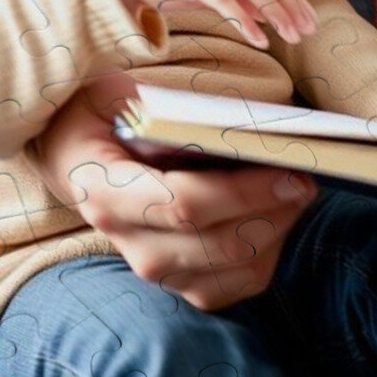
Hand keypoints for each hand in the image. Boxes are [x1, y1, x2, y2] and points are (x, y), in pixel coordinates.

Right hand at [29, 76, 319, 310]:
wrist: (69, 156)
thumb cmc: (96, 117)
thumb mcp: (112, 92)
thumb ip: (161, 104)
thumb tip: (239, 122)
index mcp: (106, 193)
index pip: (184, 206)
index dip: (246, 192)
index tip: (291, 169)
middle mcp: (128, 242)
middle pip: (219, 244)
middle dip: (275, 212)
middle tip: (307, 176)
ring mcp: (154, 269)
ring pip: (237, 271)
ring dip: (279, 232)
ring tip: (297, 192)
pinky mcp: (179, 282)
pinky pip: (239, 284)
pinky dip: (270, 253)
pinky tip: (277, 217)